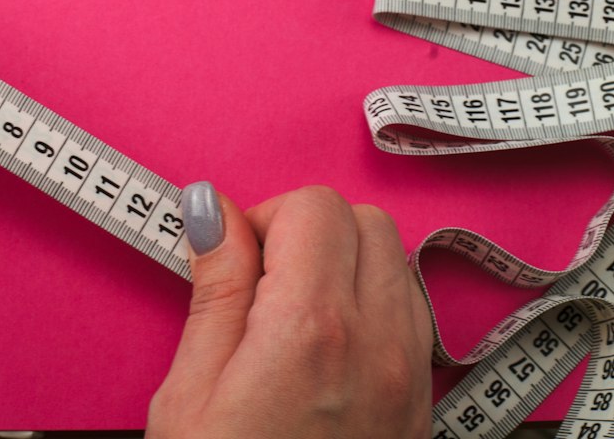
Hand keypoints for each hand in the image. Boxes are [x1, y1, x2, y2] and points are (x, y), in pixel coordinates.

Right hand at [147, 182, 432, 438]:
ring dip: (346, 261)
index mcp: (311, 329)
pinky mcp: (422, 407)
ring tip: (292, 316)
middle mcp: (377, 342)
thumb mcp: (191, 396)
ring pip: (394, 258)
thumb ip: (214, 288)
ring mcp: (409, 376)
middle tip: (260, 284)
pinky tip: (328, 345)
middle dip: (307, 230)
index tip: (234, 259)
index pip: (311, 206)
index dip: (264, 218)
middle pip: (362, 220)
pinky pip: (411, 312)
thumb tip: (211, 207)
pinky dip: (375, 302)